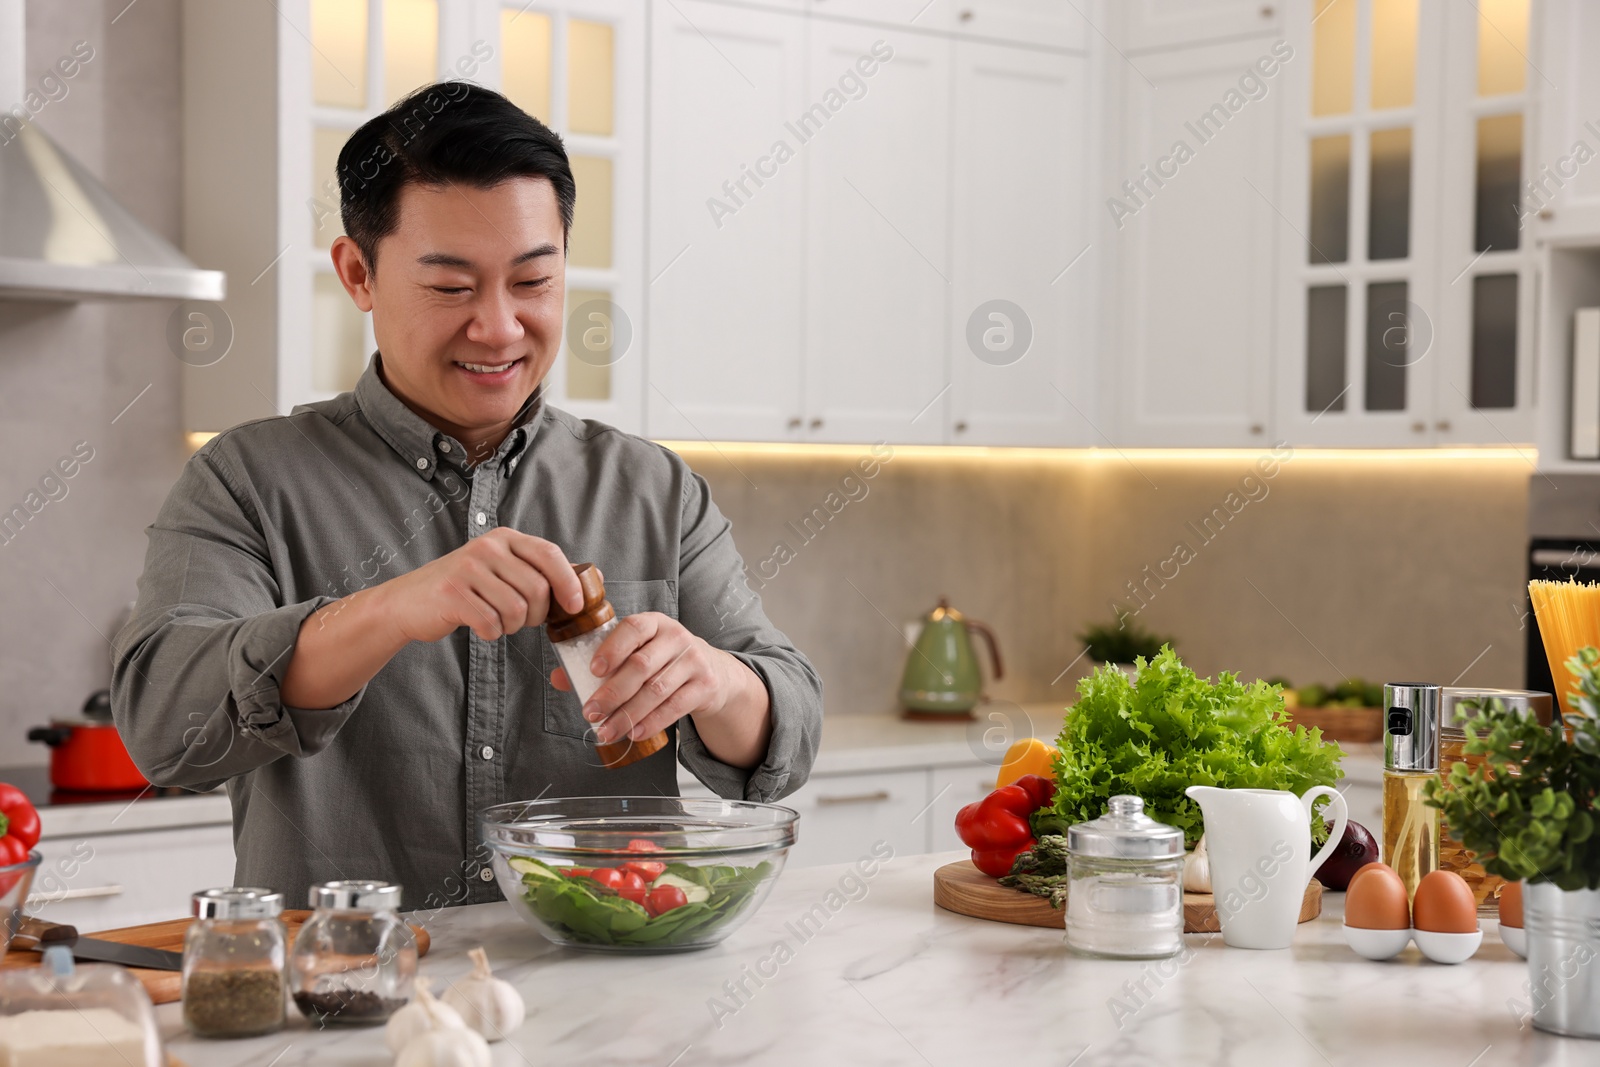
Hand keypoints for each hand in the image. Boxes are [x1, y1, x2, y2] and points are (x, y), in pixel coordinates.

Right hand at [374, 528, 584, 643]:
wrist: (409, 602)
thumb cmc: (463, 589)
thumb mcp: (500, 569)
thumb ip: (537, 572)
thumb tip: (589, 582)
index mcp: (504, 538)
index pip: (549, 554)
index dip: (568, 582)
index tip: (575, 606)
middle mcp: (487, 547)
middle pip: (537, 589)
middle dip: (536, 615)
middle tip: (521, 619)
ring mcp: (468, 569)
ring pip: (516, 610)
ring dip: (512, 626)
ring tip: (496, 619)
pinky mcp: (452, 594)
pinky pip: (491, 624)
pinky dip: (491, 633)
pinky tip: (479, 625)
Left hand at [551, 612, 746, 743]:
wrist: (712, 671)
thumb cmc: (663, 660)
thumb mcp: (637, 652)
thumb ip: (599, 663)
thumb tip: (559, 677)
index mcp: (654, 622)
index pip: (633, 628)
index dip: (613, 648)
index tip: (593, 670)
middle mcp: (676, 637)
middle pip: (642, 665)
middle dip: (613, 692)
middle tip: (591, 712)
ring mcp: (693, 660)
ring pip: (656, 690)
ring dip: (627, 714)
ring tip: (607, 730)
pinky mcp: (704, 685)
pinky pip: (674, 707)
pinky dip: (651, 723)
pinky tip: (634, 733)